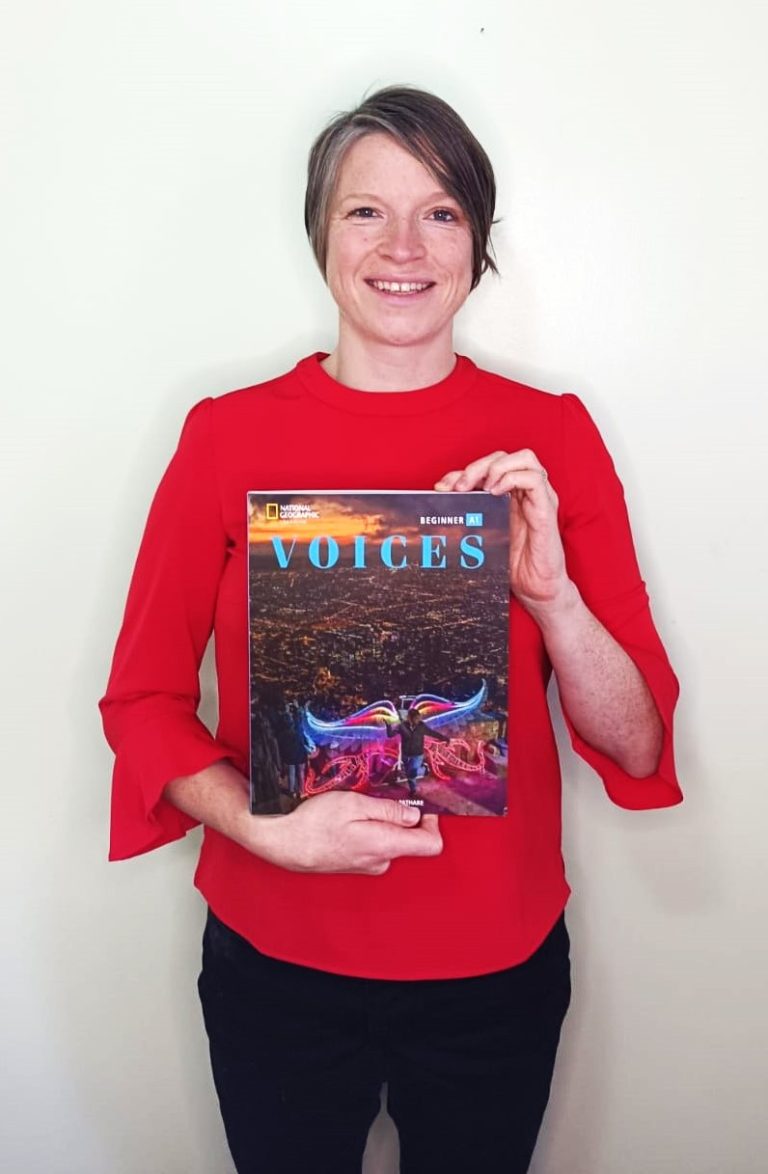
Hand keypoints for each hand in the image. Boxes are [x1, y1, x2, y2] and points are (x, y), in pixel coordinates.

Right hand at [260, 790, 442, 875]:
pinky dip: (368, 830)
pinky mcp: (355, 864)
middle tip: (381, 797)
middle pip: (411, 840)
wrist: (282, 842)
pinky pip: (373, 845)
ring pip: (390, 840)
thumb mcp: (354, 804)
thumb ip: (388, 810)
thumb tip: (415, 815)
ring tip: (357, 807)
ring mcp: (367, 865)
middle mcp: (380, 861)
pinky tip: (347, 819)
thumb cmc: (313, 823)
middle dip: (403, 816)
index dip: (432, 822)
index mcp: (385, 845)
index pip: (431, 844)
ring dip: (381, 822)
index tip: (421, 804)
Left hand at [434, 450, 570, 610]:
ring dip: (496, 467)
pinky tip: (496, 493)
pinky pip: (535, 480)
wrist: (535, 588)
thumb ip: (467, 513)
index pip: (487, 465)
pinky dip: (512, 479)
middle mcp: (526, 492)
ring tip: (481, 487)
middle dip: (477, 466)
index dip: (462, 470)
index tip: (442, 487)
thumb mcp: (483, 533)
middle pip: (504, 456)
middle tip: (460, 486)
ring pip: (525, 459)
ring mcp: (539, 498)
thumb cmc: (512, 562)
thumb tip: (440, 495)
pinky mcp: (547, 510)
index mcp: (511, 494)